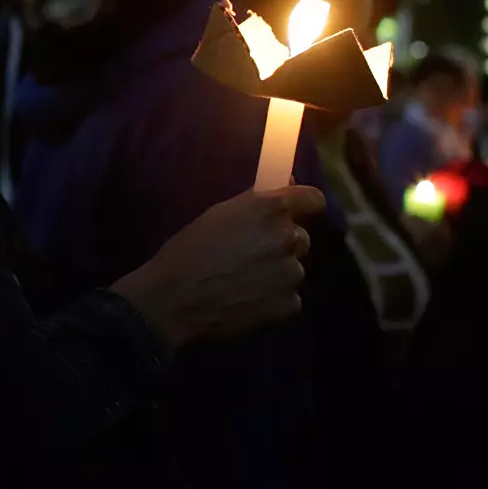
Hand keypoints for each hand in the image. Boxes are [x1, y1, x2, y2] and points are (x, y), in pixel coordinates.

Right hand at [112, 185, 325, 347]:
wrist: (174, 300)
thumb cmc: (189, 251)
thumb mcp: (219, 215)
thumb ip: (256, 201)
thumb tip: (286, 183)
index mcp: (270, 209)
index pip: (313, 200)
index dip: (305, 206)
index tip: (297, 213)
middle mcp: (287, 238)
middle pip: (300, 238)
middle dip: (282, 245)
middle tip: (252, 256)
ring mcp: (291, 274)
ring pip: (293, 269)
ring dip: (277, 274)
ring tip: (244, 284)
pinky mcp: (289, 305)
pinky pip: (289, 298)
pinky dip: (273, 300)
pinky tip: (247, 303)